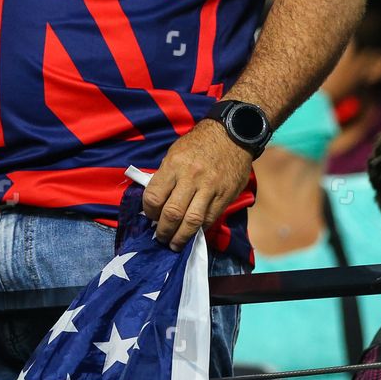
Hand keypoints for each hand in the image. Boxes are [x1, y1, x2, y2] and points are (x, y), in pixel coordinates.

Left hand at [142, 119, 252, 250]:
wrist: (231, 135)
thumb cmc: (198, 144)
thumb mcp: (175, 153)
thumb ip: (165, 176)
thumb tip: (156, 200)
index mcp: (174, 165)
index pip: (154, 196)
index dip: (149, 212)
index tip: (150, 216)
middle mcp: (190, 178)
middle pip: (172, 213)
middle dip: (163, 230)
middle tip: (160, 237)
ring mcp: (209, 188)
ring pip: (192, 221)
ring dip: (181, 237)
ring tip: (174, 244)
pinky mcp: (224, 196)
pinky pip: (209, 218)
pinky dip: (199, 229)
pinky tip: (193, 233)